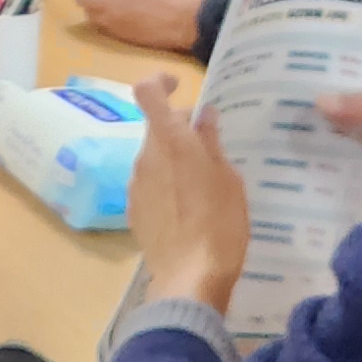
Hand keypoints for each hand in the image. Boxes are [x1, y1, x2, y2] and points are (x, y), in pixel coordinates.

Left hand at [130, 72, 250, 312]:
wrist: (189, 278)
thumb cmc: (220, 224)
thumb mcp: (228, 179)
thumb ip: (212, 143)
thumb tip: (204, 117)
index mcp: (170, 141)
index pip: (147, 92)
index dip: (159, 82)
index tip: (177, 86)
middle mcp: (145, 157)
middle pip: (156, 128)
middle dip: (179, 129)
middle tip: (209, 146)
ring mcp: (135, 185)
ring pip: (153, 157)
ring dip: (172, 159)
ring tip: (202, 183)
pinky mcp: (133, 211)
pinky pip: (149, 184)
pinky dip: (165, 184)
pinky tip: (187, 208)